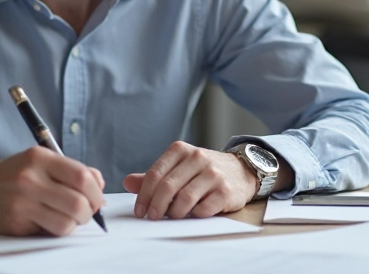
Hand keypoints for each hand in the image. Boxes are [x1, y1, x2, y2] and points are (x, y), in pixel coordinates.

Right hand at [0, 147, 104, 236]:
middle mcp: (30, 177)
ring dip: (75, 223)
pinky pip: (51, 230)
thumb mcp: (41, 161)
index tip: (97, 199)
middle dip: (90, 211)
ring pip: (67, 221)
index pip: (82, 176)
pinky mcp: (16, 221)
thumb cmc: (14, 176)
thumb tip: (99, 184)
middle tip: (86, 212)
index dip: (97, 192)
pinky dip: (59, 229)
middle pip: (78, 201)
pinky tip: (52, 222)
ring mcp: (22, 200)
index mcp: (40, 158)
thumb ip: (71, 170)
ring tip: (69, 218)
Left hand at [122, 141, 257, 219]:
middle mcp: (197, 158)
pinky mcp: (226, 190)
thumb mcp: (178, 168)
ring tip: (173, 217)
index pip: (155, 174)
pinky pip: (203, 209)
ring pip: (184, 199)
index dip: (144, 195)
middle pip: (167, 187)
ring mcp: (213, 173)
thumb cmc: (203, 171)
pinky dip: (194, 215)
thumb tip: (127, 182)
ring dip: (174, 213)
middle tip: (152, 218)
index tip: (140, 211)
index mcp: (180, 150)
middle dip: (156, 206)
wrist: (241, 170)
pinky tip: (193, 214)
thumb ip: (155, 176)